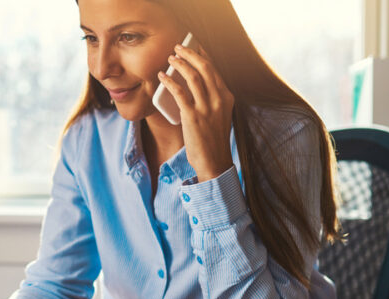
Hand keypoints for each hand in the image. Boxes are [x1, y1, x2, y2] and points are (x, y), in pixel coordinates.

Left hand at [157, 43, 234, 181]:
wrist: (214, 162)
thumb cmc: (213, 140)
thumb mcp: (219, 116)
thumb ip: (212, 100)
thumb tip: (194, 84)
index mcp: (227, 98)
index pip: (215, 70)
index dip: (203, 55)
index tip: (194, 46)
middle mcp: (219, 100)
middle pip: (205, 68)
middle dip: (191, 54)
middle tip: (178, 47)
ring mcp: (207, 108)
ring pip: (193, 77)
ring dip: (180, 64)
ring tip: (170, 58)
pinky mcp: (193, 116)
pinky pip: (179, 93)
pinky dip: (169, 81)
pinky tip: (162, 76)